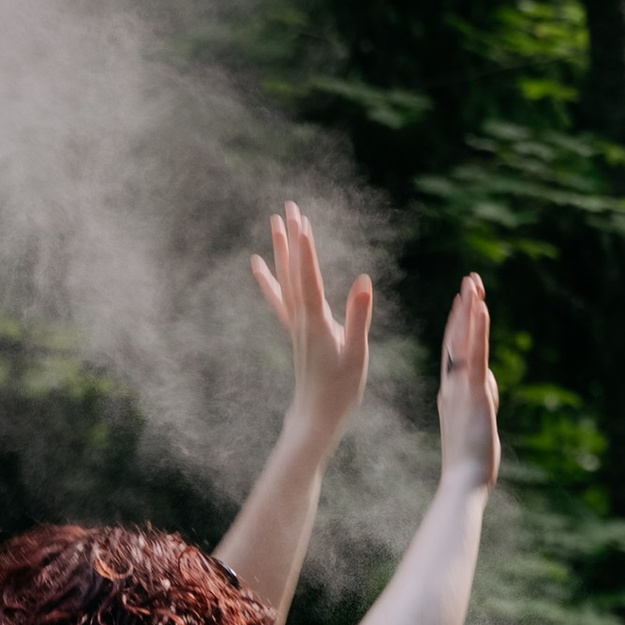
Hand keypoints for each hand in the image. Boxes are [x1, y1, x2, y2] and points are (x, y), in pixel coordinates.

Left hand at [250, 202, 371, 450]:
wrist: (316, 416)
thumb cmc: (340, 390)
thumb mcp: (356, 354)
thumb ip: (359, 317)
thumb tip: (365, 282)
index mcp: (316, 323)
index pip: (310, 278)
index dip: (306, 250)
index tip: (302, 222)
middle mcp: (301, 319)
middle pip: (294, 271)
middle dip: (292, 239)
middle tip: (289, 207)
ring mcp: (296, 324)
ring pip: (286, 279)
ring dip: (282, 250)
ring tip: (277, 222)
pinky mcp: (296, 330)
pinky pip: (279, 298)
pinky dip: (268, 279)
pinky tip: (258, 264)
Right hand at [436, 271, 498, 490]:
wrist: (464, 480)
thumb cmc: (470, 463)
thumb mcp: (477, 424)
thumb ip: (481, 401)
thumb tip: (487, 386)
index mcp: (451, 393)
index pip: (455, 353)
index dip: (457, 327)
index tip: (461, 304)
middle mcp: (452, 385)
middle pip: (457, 339)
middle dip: (463, 309)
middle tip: (468, 282)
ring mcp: (460, 386)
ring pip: (464, 341)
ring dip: (469, 310)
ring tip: (472, 283)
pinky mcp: (472, 391)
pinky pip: (475, 354)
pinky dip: (476, 330)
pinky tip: (479, 308)